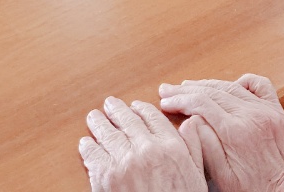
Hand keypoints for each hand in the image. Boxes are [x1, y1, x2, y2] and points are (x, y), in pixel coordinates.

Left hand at [79, 97, 204, 191]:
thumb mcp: (197, 176)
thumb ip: (194, 146)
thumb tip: (192, 122)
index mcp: (171, 147)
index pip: (152, 117)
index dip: (141, 108)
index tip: (134, 106)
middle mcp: (147, 150)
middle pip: (127, 120)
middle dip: (116, 110)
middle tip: (109, 105)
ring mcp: (124, 162)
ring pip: (107, 133)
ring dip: (99, 123)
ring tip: (93, 118)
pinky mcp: (105, 177)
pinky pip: (93, 154)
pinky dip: (88, 146)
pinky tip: (86, 144)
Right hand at [161, 76, 283, 191]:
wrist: (279, 191)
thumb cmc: (249, 187)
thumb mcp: (220, 174)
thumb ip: (205, 144)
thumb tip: (191, 118)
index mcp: (236, 132)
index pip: (201, 104)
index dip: (180, 100)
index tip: (166, 101)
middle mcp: (252, 115)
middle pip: (213, 91)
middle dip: (187, 90)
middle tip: (169, 89)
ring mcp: (266, 110)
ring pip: (231, 86)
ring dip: (208, 84)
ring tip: (188, 85)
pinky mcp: (275, 111)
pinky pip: (261, 85)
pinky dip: (244, 81)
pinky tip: (231, 84)